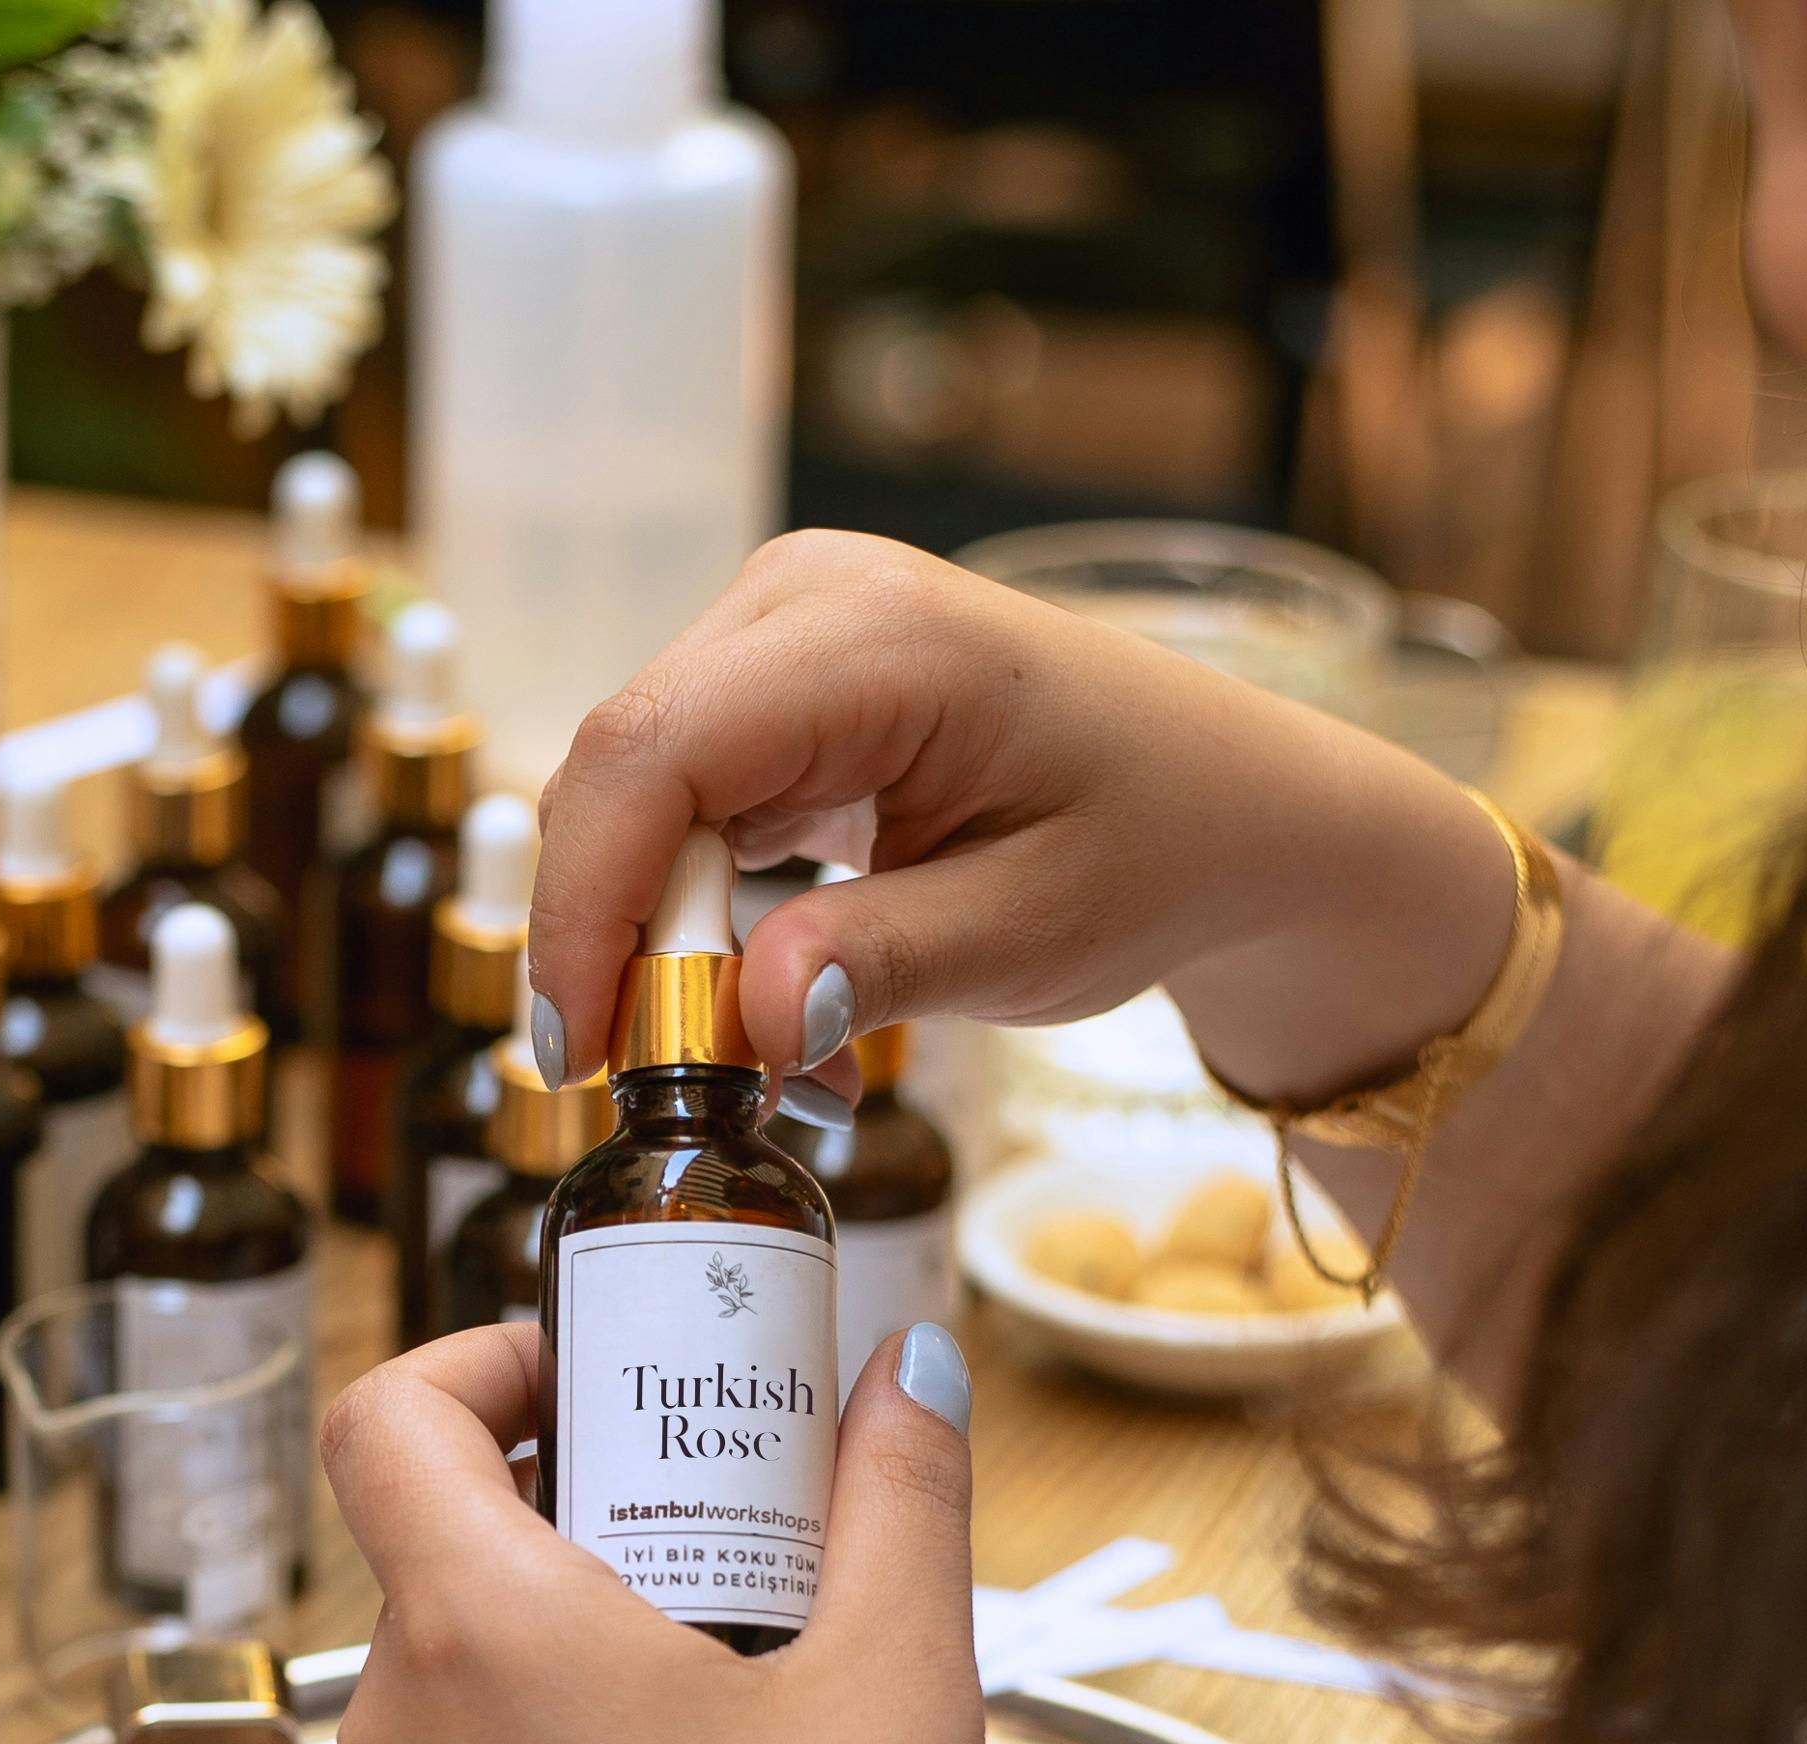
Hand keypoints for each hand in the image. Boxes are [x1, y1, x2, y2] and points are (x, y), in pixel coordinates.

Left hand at [323, 1320, 1002, 1743]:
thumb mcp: (900, 1673)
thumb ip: (898, 1495)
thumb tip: (905, 1371)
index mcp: (480, 1634)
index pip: (385, 1421)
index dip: (476, 1360)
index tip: (589, 1372)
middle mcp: (404, 1733)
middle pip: (438, 1541)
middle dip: (575, 1494)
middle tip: (720, 1506)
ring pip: (461, 1668)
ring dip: (574, 1622)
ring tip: (736, 1653)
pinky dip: (559, 1737)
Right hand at [524, 530, 1519, 1116]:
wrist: (1227, 806)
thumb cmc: (1154, 851)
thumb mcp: (1032, 935)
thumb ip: (879, 966)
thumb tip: (742, 1015)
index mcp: (881, 637)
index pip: (653, 753)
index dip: (586, 906)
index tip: (579, 1053)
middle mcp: (807, 597)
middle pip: (620, 767)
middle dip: (613, 935)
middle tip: (662, 1083)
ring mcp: (782, 624)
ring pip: (630, 788)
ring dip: (651, 930)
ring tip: (736, 1051)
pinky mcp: (773, 675)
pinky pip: (673, 792)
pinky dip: (685, 902)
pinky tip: (753, 982)